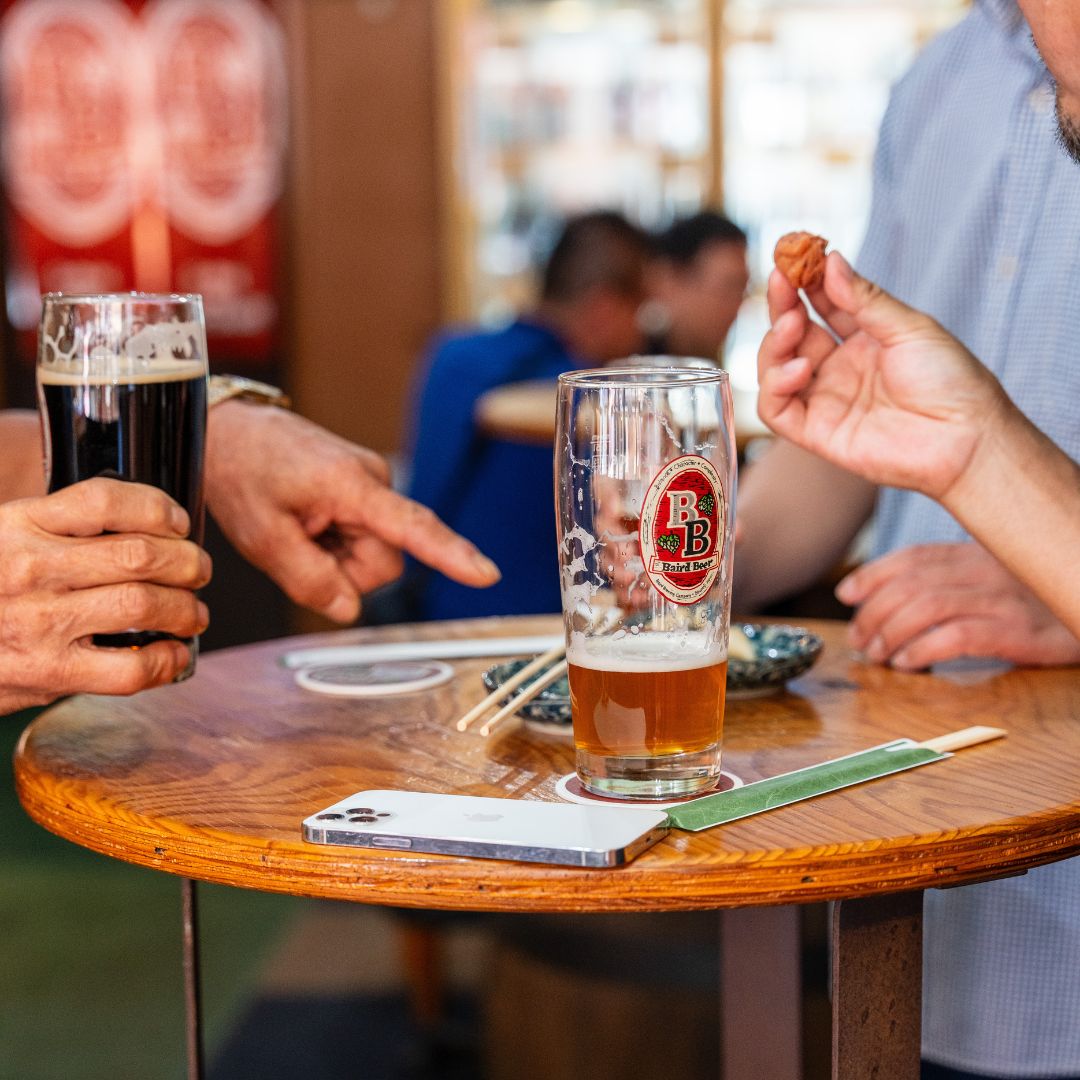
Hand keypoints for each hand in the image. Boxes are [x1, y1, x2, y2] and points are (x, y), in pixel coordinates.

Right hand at [0, 478, 210, 710]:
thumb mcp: (2, 540)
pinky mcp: (48, 672)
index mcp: (18, 525)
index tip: (177, 522)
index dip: (156, 507)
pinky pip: (132, 667)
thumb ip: (55, 530)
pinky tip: (172, 654)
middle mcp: (30, 569)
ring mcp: (40, 622)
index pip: (105, 500)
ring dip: (185, 609)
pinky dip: (166, 659)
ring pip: (144, 603)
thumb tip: (140, 528)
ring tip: (192, 613)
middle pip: (141, 554)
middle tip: (198, 571)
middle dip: (187, 561)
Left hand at [205, 403, 500, 622]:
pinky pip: (363, 538)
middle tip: (297, 546)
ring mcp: (372, 485)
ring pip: (374, 555)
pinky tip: (308, 522)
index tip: (485, 574)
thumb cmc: (244, 471)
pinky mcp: (365, 492)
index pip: (412, 526)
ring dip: (338, 558)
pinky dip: (335, 543)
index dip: (450, 555)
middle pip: (384, 561)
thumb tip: (347, 609)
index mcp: (350, 485)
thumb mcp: (261, 536)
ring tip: (299, 529)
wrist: (232, 432)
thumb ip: (307, 579)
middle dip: (345, 571)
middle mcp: (374, 481)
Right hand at [757, 253, 1010, 500]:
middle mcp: (839, 370)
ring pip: (775, 369)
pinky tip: (799, 368)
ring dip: (774, 344)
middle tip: (782, 282)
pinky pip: (776, 410)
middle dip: (782, 307)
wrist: (966, 438)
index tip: (794, 258)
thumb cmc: (951, 382)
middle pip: (792, 335)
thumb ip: (864, 299)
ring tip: (791, 325)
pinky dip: (776, 386)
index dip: (804, 283)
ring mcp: (826, 401)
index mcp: (864, 342)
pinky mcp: (817, 433)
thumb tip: (831, 262)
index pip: (820, 306)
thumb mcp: (909, 327)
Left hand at [837, 543, 1079, 670]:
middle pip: (910, 584)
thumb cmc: (1032, 598)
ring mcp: (1000, 599)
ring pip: (926, 607)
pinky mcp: (1016, 631)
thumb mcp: (989, 576)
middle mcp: (984, 569)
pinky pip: (956, 637)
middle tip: (859, 640)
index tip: (846, 593)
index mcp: (973, 552)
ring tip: (877, 655)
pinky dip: (922, 650)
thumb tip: (886, 600)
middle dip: (873, 613)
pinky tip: (907, 664)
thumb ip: (946, 578)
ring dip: (890, 633)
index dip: (872, 574)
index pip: (911, 556)